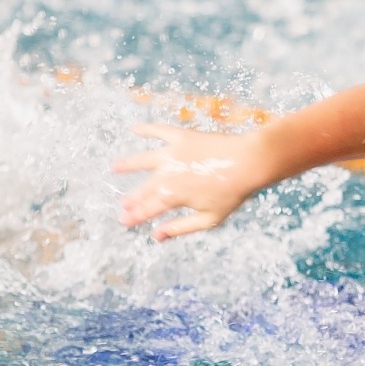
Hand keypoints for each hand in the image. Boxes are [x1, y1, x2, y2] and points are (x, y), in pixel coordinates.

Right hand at [112, 124, 266, 239]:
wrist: (248, 162)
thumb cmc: (232, 193)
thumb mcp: (208, 219)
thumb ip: (180, 227)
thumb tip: (157, 236)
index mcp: (171, 196)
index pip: (147, 209)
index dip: (134, 216)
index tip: (124, 221)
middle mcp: (166, 175)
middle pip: (144, 189)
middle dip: (132, 198)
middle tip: (123, 204)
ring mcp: (172, 154)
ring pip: (143, 160)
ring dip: (128, 164)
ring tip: (116, 167)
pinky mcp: (182, 137)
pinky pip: (160, 132)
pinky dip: (147, 130)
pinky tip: (135, 129)